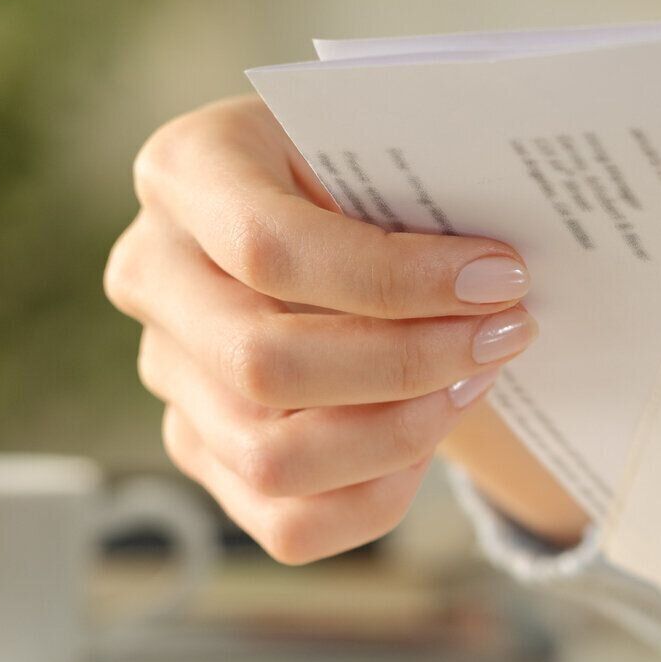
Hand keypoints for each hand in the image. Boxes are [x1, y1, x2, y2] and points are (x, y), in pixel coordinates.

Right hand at [105, 95, 542, 562]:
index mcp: (186, 171)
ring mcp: (168, 372)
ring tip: (474, 383)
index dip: (397, 279)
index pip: (271, 248)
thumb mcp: (385, 138)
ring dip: (400, 435)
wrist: (339, 208)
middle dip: (410, 363)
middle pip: (266, 365)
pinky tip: (430, 436)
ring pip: (271, 459)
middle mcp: (154, 274)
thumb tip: (502, 269)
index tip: (504, 278)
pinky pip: (288, 523)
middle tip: (506, 333)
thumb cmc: (371, 165)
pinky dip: (376, 496)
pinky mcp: (202, 448)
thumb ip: (420, 178)